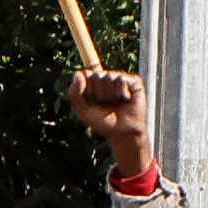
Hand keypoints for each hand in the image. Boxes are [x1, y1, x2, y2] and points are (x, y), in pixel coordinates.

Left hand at [71, 68, 152, 183]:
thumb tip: (78, 74)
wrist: (123, 133)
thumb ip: (74, 93)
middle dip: (100, 94)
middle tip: (106, 104)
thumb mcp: (82, 111)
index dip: (87, 90)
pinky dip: (121, 93)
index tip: (92, 102)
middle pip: (96, 76)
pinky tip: (126, 100)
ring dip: (111, 95)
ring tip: (116, 103)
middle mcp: (107, 78)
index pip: (84, 74)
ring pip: (109, 77)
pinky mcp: (133, 81)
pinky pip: (121, 79)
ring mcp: (120, 78)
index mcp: (93, 83)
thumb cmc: (103, 122)